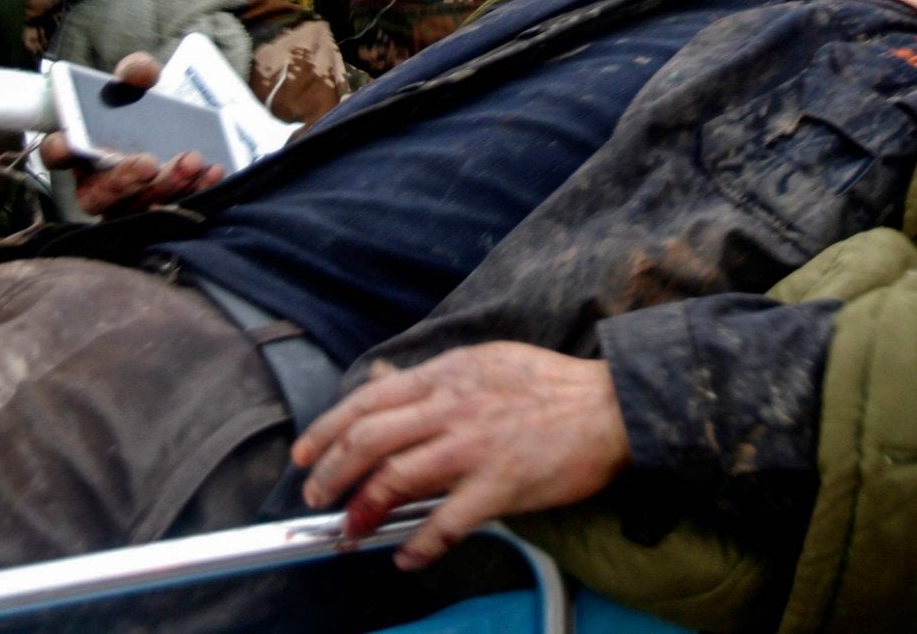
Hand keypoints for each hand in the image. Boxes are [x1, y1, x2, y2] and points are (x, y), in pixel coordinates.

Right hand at [38, 52, 224, 215]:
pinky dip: (194, 193)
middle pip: (97, 195)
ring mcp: (126, 207)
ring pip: (137, 209)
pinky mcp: (158, 219)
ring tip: (192, 161)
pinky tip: (212, 172)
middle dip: (123, 179)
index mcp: (78, 152)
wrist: (180, 128)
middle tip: (148, 163)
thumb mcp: (140, 84)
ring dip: (165, 187)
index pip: (56, 155)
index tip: (69, 143)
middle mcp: (96, 185)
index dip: (58, 151)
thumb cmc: (144, 109)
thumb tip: (142, 75)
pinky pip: (173, 214)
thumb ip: (137, 71)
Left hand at [291, 342, 630, 568]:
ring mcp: (474, 448)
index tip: (306, 454)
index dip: (326, 430)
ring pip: (395, 480)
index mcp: (446, 375)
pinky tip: (407, 556)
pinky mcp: (500, 487)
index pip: (368, 401)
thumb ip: (434, 376)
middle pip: (368, 441)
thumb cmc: (549, 385)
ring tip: (350, 530)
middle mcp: (452, 408)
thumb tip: (384, 383)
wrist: (610, 407)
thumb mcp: (484, 360)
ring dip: (361, 510)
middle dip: (330, 474)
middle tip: (316, 497)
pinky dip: (418, 545)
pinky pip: (444, 523)